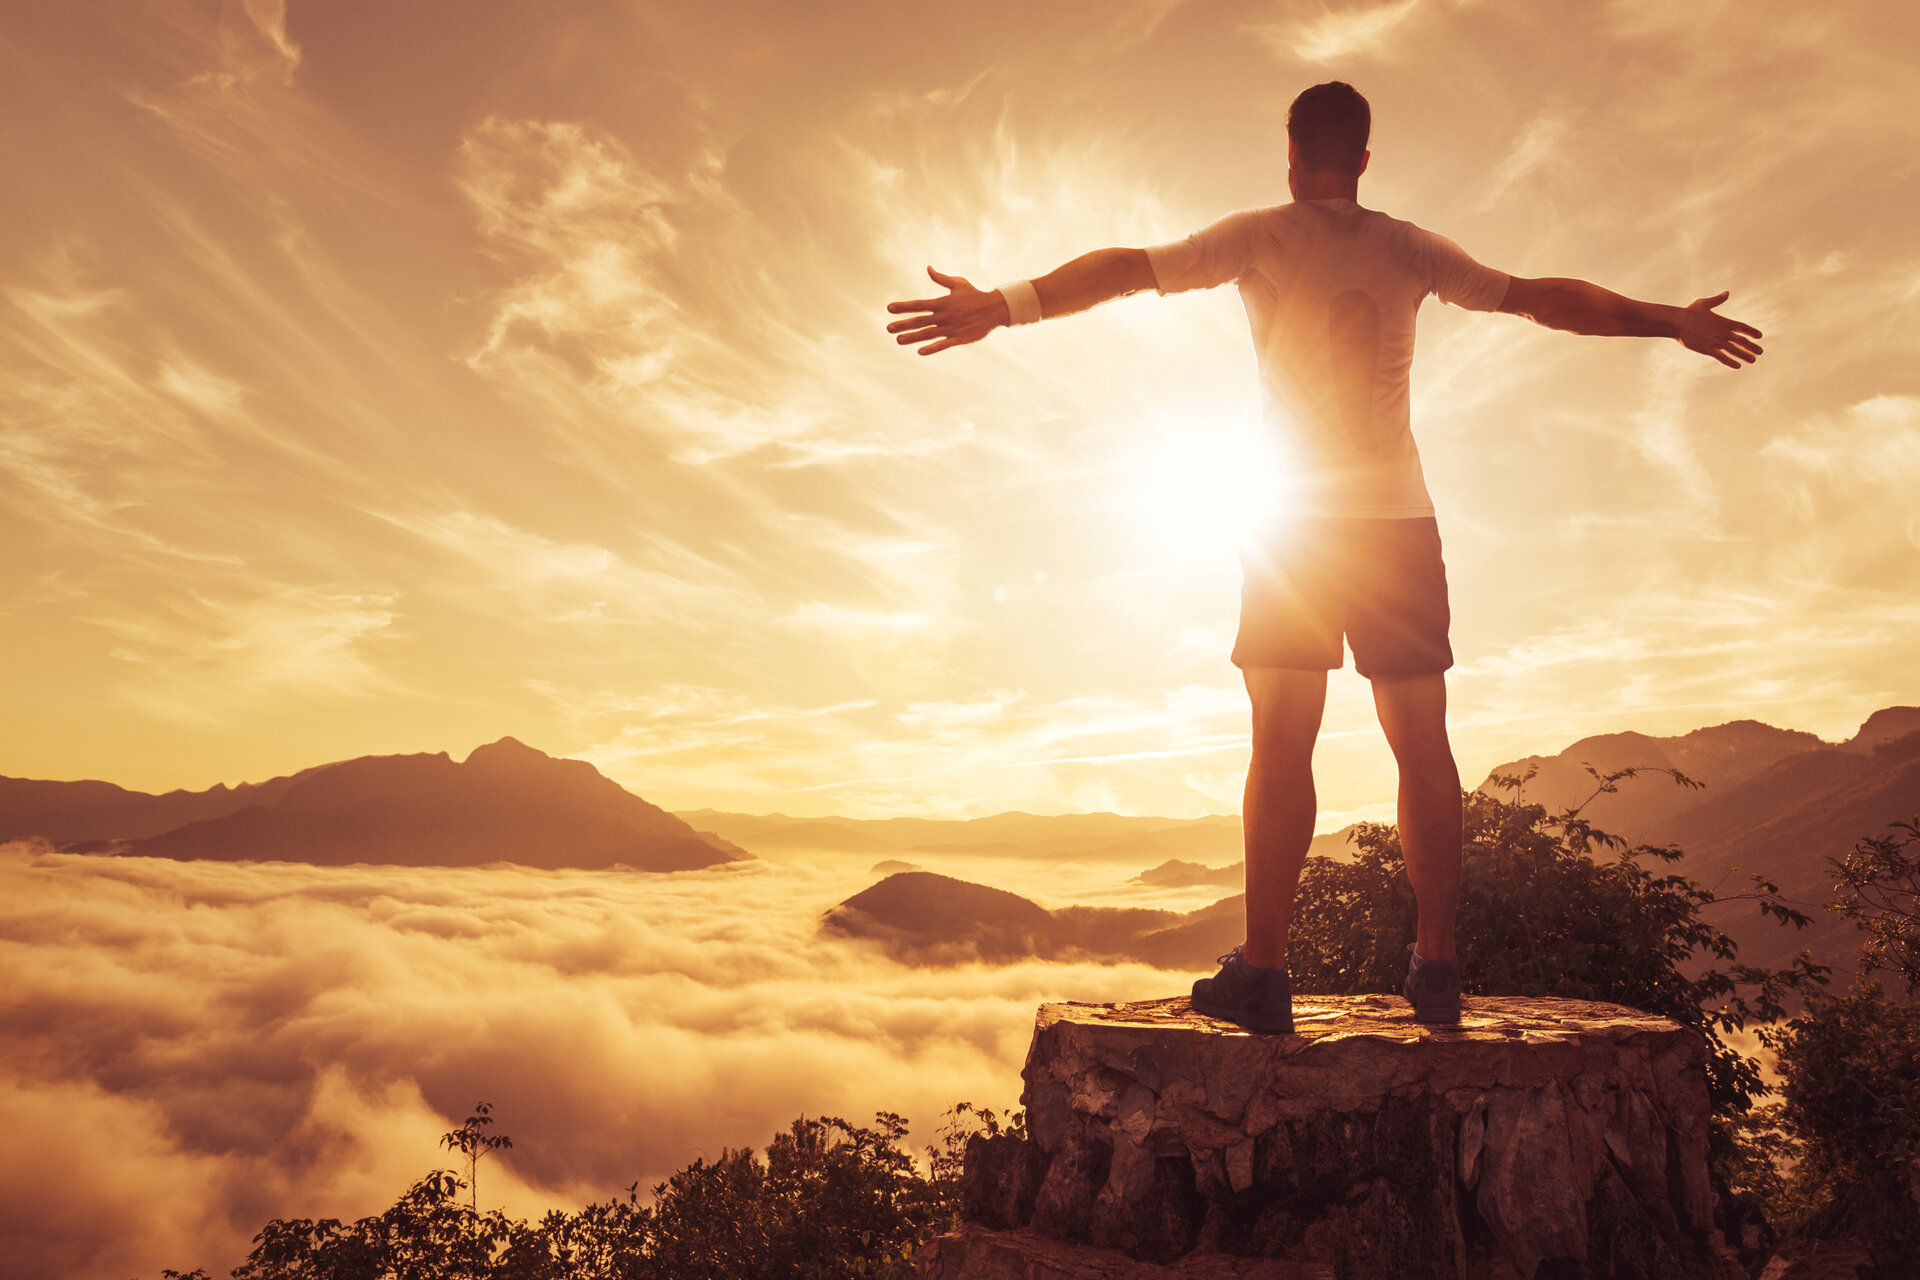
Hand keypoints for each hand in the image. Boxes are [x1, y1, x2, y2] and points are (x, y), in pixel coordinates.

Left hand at [885, 267, 1011, 355]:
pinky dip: (932, 348)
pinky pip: (943, 344)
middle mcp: (944, 316)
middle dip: (903, 324)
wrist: (994, 309)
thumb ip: (941, 278)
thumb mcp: (958, 283)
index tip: (889, 308)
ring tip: (898, 340)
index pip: (919, 304)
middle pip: (919, 321)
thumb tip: (928, 268)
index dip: (903, 306)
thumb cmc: (974, 295)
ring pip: (928, 334)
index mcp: (942, 302)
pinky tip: (920, 352)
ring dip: (912, 337)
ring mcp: (951, 328)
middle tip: (888, 328)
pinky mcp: (959, 338)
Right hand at [1674, 291, 1763, 368]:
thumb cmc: (1689, 312)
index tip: (1759, 336)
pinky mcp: (1708, 349)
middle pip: (1742, 341)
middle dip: (1752, 347)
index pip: (1742, 327)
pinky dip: (1731, 362)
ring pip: (1735, 350)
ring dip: (1745, 356)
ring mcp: (1716, 342)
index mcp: (1724, 322)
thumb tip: (1727, 292)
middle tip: (1760, 352)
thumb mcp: (1704, 303)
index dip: (1752, 332)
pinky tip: (1737, 366)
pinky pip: (1722, 357)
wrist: (1677, 322)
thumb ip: (1717, 300)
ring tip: (1753, 360)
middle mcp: (1723, 332)